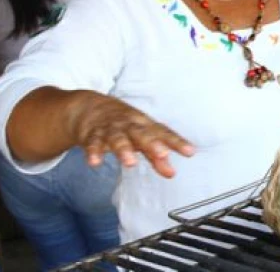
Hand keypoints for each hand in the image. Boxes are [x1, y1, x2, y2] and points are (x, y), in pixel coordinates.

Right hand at [69, 95, 194, 177]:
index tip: (190, 152)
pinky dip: (94, 152)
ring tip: (130, 163)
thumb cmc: (124, 125)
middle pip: (142, 133)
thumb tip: (172, 174)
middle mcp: (130, 125)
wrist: (90, 106)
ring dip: (124, 149)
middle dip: (152, 143)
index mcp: (145, 125)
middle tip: (163, 154)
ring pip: (117, 138)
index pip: (163, 133)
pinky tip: (95, 162)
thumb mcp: (141, 138)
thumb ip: (156, 157)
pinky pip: (93, 143)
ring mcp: (111, 129)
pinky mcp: (92, 134)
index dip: (177, 142)